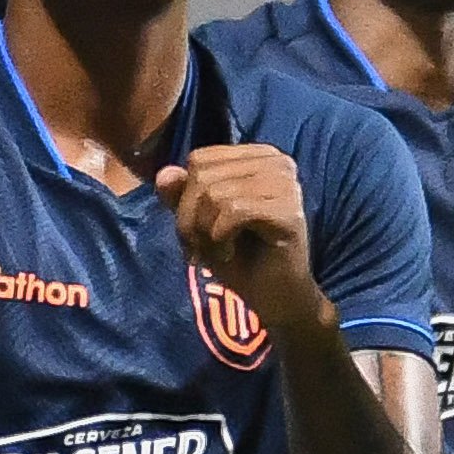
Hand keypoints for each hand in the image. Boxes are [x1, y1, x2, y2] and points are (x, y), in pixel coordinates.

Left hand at [165, 142, 323, 336]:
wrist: (275, 298)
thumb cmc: (242, 259)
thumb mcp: (201, 223)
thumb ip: (181, 195)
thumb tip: (164, 173)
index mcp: (259, 156)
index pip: (200, 160)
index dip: (185, 199)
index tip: (193, 235)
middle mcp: (277, 161)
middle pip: (204, 176)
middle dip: (190, 219)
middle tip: (202, 249)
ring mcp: (286, 184)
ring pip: (215, 193)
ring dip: (204, 232)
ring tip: (219, 251)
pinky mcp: (289, 211)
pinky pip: (233, 211)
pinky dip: (220, 237)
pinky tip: (230, 253)